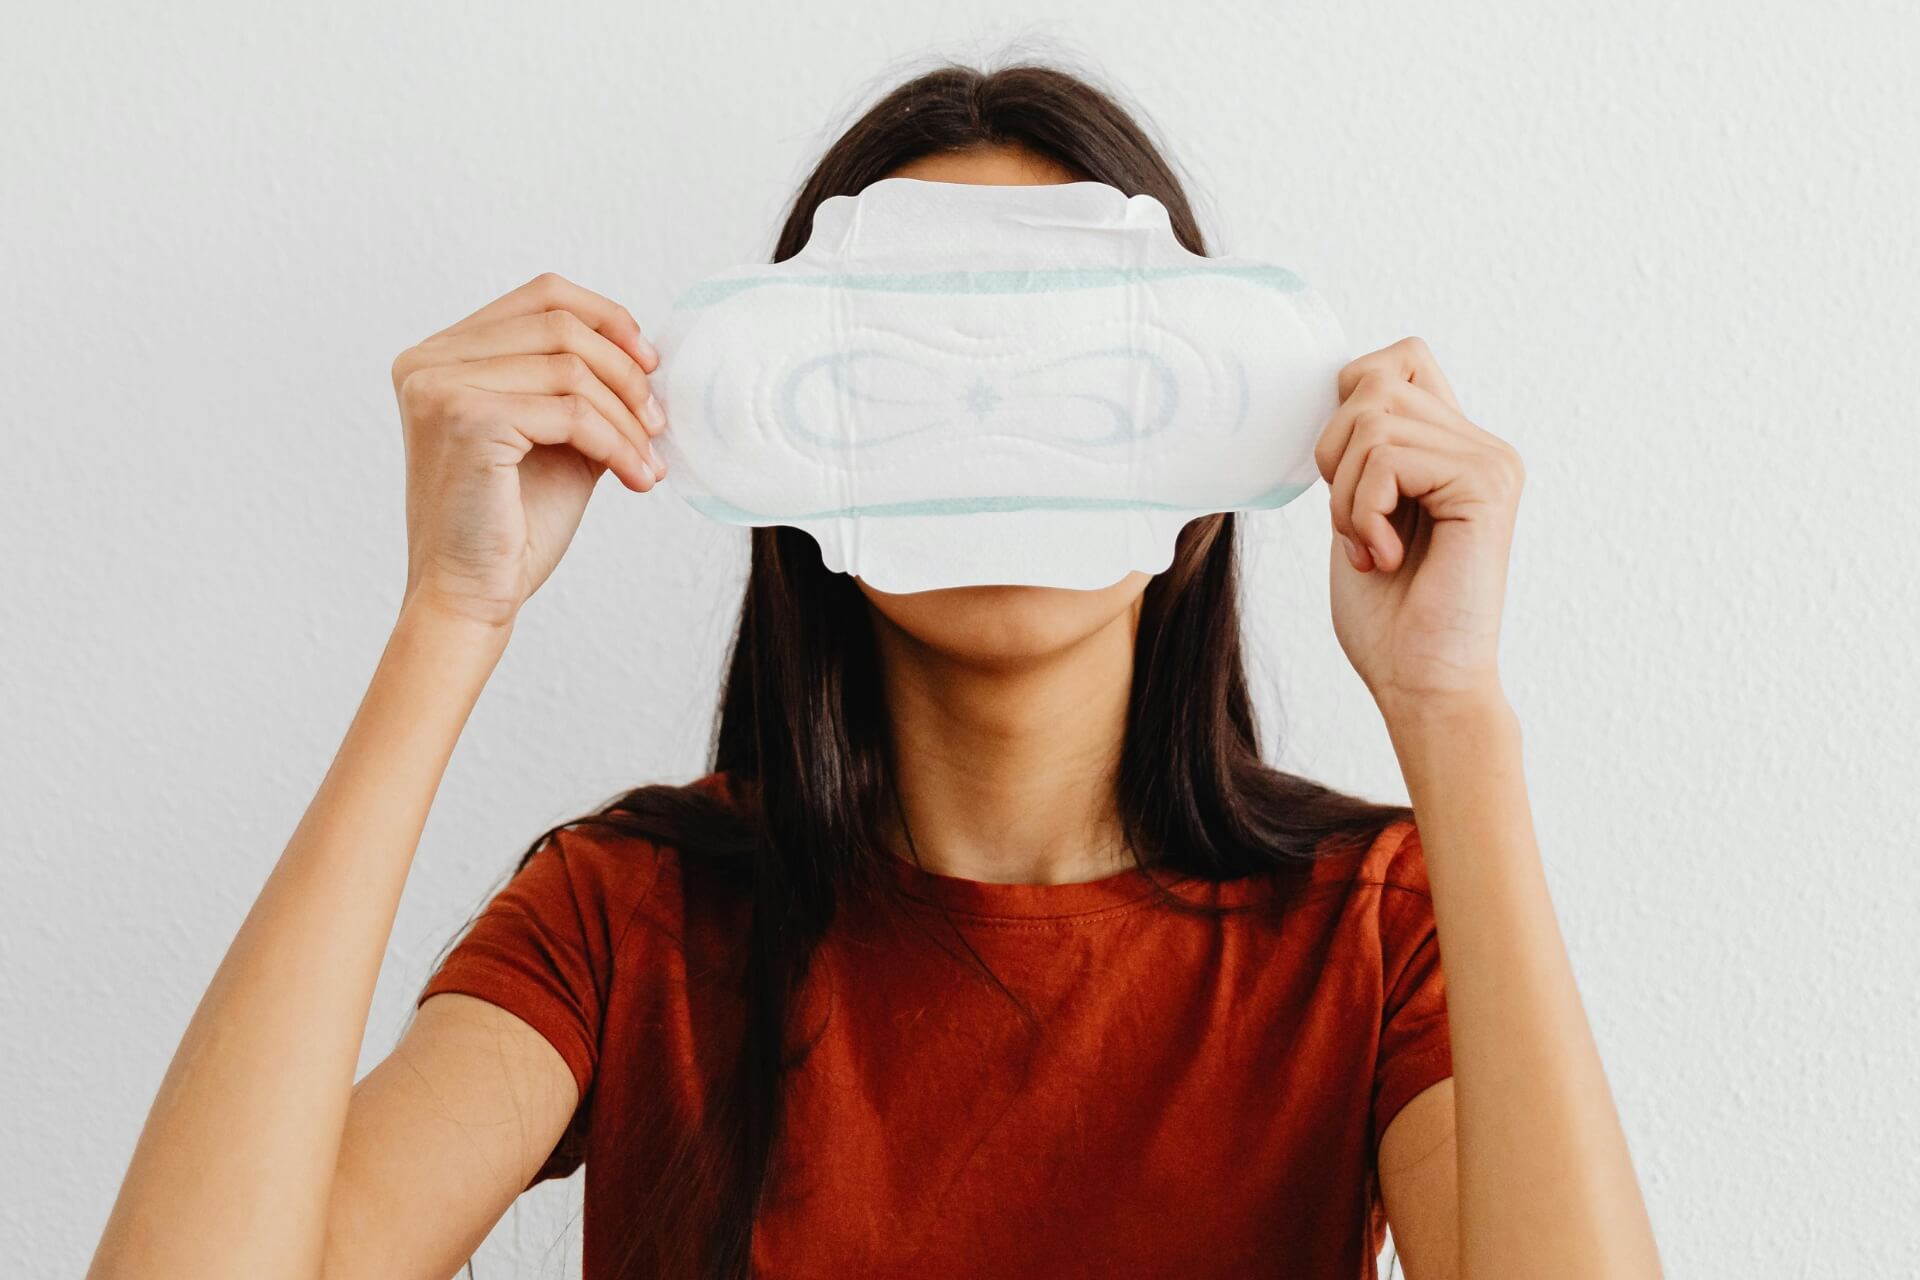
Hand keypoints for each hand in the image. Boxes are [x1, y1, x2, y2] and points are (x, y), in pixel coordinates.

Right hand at [388, 272, 668, 629]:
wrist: (472, 593)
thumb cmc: (510, 524)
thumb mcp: (554, 438)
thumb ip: (579, 388)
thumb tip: (644, 355)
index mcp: (442, 355)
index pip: (541, 296)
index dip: (607, 318)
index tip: (650, 363)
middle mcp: (429, 361)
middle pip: (560, 324)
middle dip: (625, 373)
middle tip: (657, 423)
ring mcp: (440, 386)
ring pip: (571, 368)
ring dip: (626, 418)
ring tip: (647, 460)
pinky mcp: (465, 419)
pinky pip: (570, 412)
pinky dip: (616, 444)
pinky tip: (635, 478)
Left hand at [1313, 336, 1522, 713]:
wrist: (1421, 684)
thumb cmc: (1388, 615)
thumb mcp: (1360, 510)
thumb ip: (1365, 450)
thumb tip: (1344, 385)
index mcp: (1454, 448)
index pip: (1399, 360)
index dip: (1351, 398)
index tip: (1345, 477)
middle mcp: (1482, 446)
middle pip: (1373, 384)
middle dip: (1335, 458)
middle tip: (1356, 525)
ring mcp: (1490, 462)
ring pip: (1373, 421)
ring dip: (1348, 496)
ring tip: (1373, 546)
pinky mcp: (1486, 485)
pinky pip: (1389, 457)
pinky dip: (1365, 512)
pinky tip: (1389, 556)